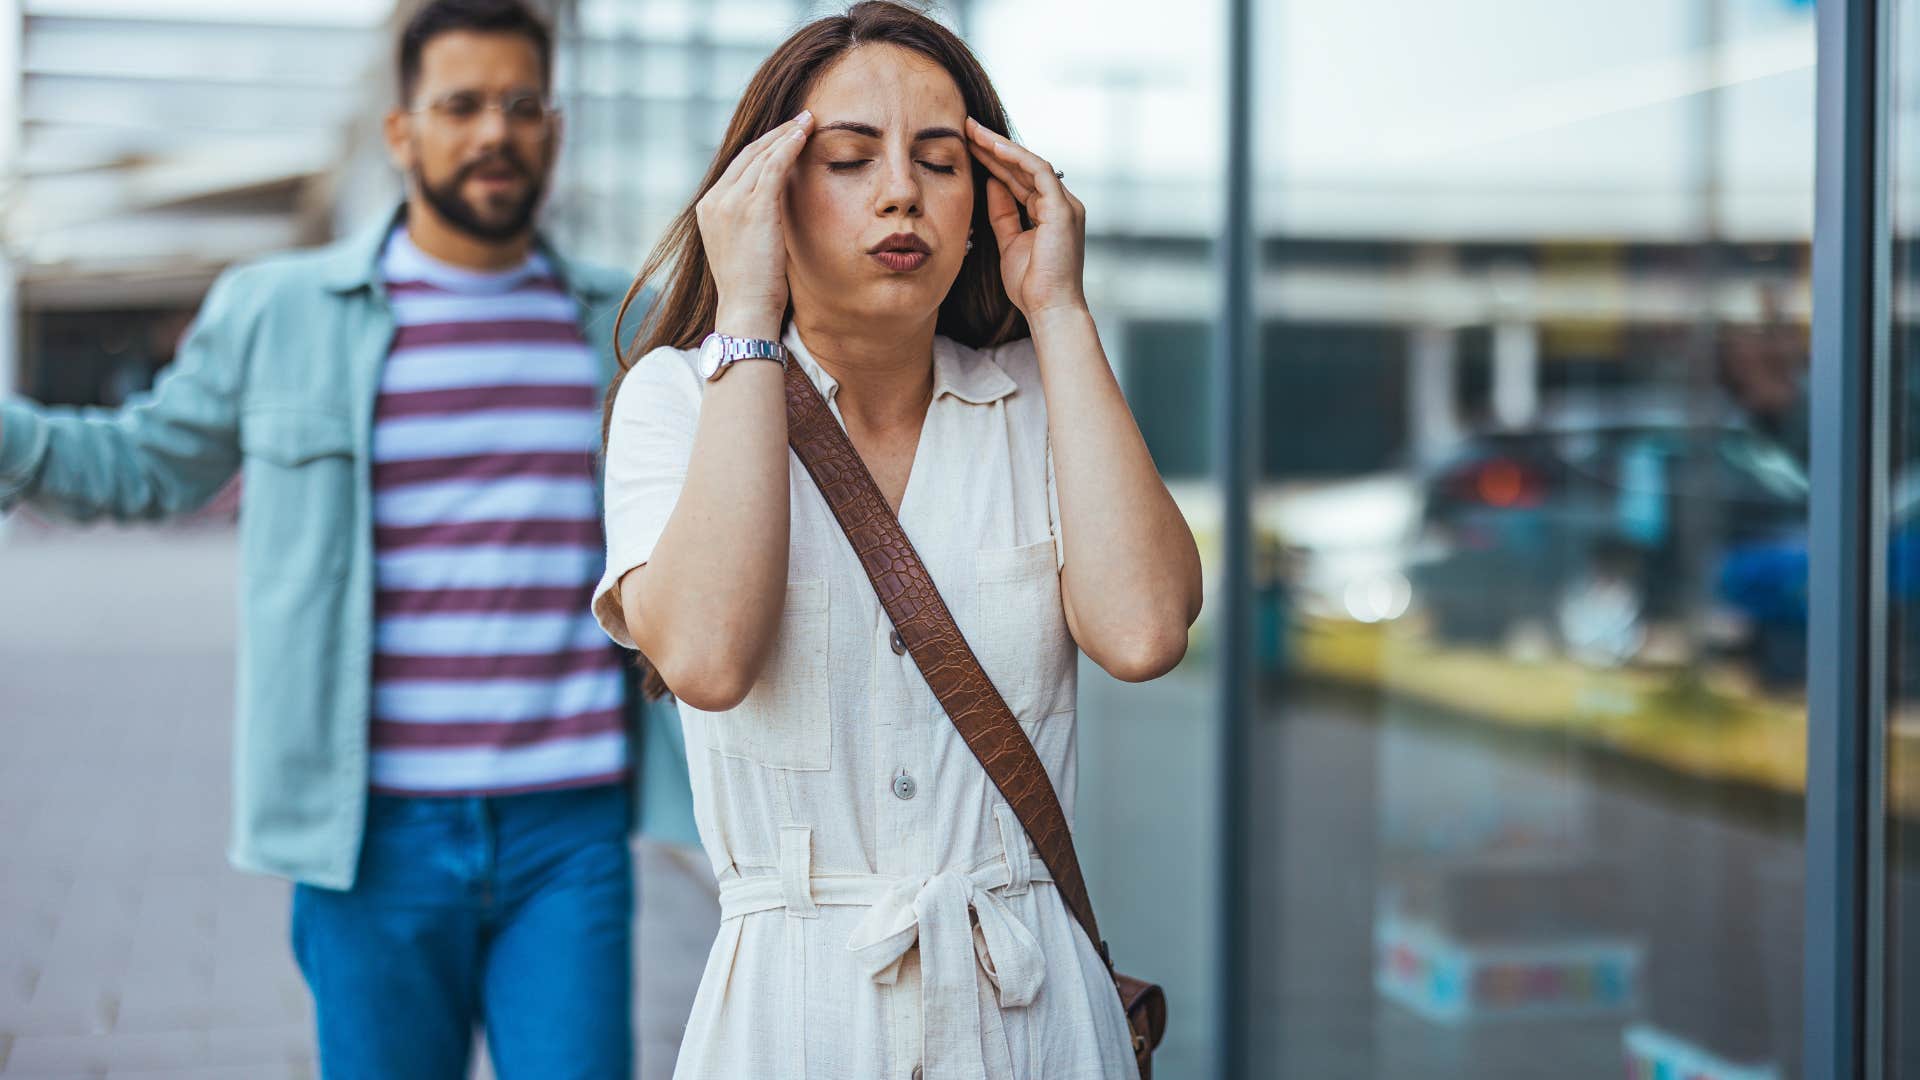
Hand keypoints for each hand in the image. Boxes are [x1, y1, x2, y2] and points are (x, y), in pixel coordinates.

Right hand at [697, 110, 813, 337]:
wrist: (746, 310)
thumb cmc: (753, 289)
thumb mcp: (744, 248)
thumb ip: (750, 223)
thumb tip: (773, 213)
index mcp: (708, 209)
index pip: (736, 168)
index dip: (762, 149)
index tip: (783, 137)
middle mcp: (714, 200)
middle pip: (747, 155)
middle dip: (774, 134)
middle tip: (799, 120)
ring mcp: (729, 202)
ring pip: (761, 155)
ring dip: (786, 134)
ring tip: (807, 121)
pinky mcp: (752, 206)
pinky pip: (773, 165)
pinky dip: (789, 145)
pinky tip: (804, 134)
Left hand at [965, 117, 1086, 320]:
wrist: (1049, 309)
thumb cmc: (1031, 285)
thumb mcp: (1009, 241)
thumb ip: (1002, 212)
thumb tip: (991, 181)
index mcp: (1050, 213)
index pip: (1020, 178)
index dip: (993, 161)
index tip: (967, 146)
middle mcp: (1061, 204)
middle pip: (1023, 167)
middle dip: (993, 146)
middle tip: (966, 127)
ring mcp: (1065, 205)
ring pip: (1030, 163)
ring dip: (1000, 146)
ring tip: (973, 131)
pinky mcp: (1063, 209)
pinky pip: (1038, 172)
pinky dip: (1015, 158)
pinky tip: (992, 147)